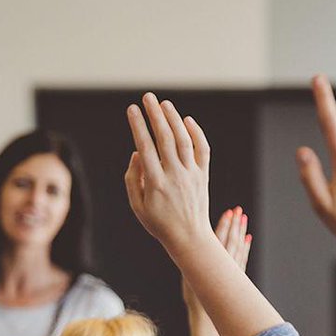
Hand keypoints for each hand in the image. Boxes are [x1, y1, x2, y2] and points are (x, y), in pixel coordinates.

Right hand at [124, 93, 213, 256]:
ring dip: (174, 119)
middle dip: (155, 114)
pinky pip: (203, 149)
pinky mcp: (203, 175)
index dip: (138, 125)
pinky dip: (197, 133)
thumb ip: (133, 178)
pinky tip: (187, 120)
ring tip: (164, 104)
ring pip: (184, 140)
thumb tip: (137, 152)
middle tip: (147, 97)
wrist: (189, 238)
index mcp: (156, 183)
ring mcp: (191, 174)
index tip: (131, 109)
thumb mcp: (137, 206)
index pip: (146, 147)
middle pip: (165, 138)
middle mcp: (175, 176)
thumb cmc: (159, 223)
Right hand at [183, 207, 251, 307]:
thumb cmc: (194, 298)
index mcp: (210, 263)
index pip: (220, 239)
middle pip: (231, 240)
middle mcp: (224, 266)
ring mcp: (233, 271)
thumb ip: (191, 261)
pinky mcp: (237, 277)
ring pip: (239, 248)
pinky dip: (245, 247)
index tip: (229, 212)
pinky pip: (242, 258)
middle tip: (239, 211)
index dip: (225, 225)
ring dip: (241, 232)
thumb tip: (188, 245)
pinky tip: (247, 238)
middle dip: (235, 224)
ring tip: (243, 219)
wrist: (206, 317)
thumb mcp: (188, 277)